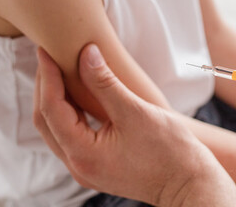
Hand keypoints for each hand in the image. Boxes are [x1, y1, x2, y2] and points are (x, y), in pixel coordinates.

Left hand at [33, 44, 235, 205]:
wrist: (190, 185)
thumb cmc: (170, 151)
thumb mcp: (135, 111)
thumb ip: (105, 83)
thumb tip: (86, 53)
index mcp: (83, 153)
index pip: (51, 109)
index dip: (47, 76)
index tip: (46, 50)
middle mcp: (78, 166)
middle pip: (46, 121)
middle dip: (45, 86)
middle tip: (49, 56)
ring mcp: (86, 170)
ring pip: (56, 130)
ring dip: (55, 100)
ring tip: (60, 70)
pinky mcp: (96, 167)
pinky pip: (71, 137)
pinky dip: (69, 114)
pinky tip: (78, 94)